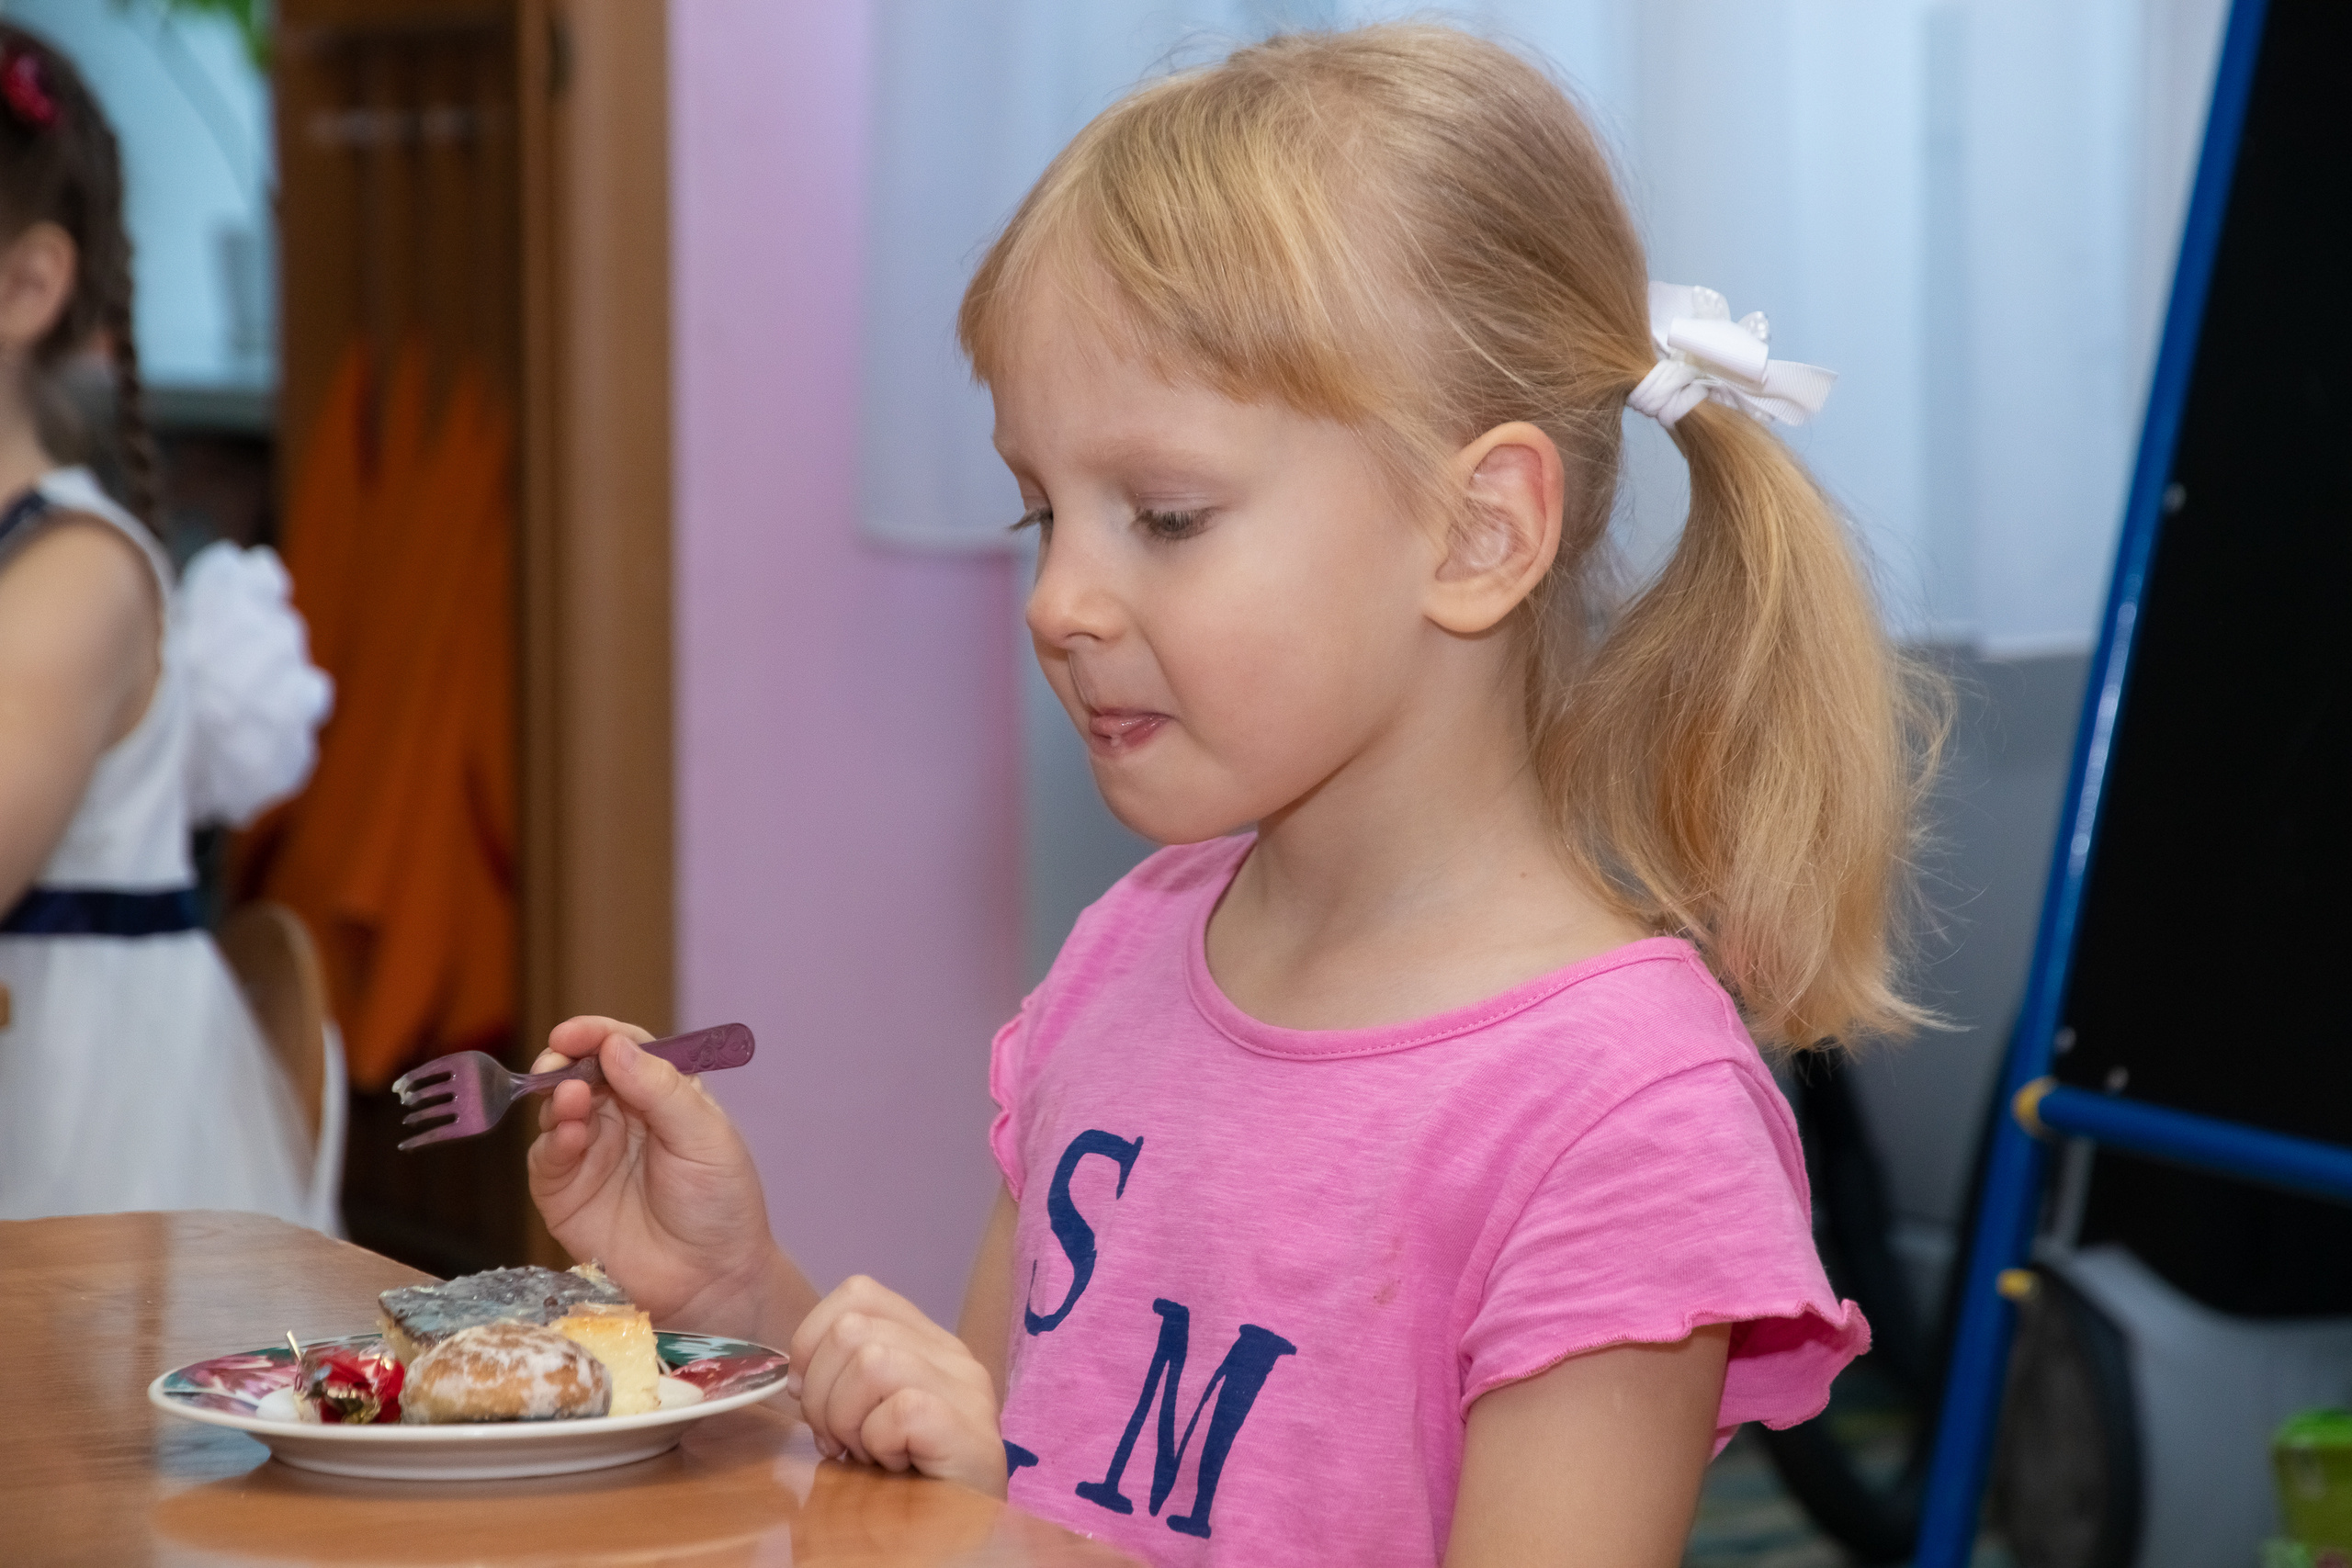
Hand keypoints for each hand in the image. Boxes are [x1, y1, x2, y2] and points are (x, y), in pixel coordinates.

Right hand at [527, 1016, 808, 1337]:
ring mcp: (590, 1155)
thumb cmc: (721, 1205)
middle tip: (559, 1059)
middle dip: (565, 1060)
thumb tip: (614, 1045)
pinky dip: (551, 1141)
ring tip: (572, 1099)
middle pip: (580, 1072)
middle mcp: (621, 1118)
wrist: (711, 1281)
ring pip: (557, 1110)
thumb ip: (661, 1090)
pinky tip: (568, 1137)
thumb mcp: (704, 1137)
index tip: (575, 1033)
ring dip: (558, 1098)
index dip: (597, 1035)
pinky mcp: (565, 1194)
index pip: (623, 1048)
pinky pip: (546, 1158)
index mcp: (661, 1095)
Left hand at [789, 1274, 1006, 1496]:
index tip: (811, 1400)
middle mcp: (955, 1356)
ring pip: (871, 1359)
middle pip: (853, 1328)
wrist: (947, 1552)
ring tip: (869, 1457)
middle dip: (822, 1393)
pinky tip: (894, 1469)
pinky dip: (879, 1444)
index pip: (857, 1293)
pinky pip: (899, 1409)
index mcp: (927, 1344)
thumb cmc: (895, 1495)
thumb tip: (792, 1374)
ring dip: (848, 1420)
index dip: (813, 1341)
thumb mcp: (861, 1422)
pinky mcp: (971, 1431)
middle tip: (843, 1444)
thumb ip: (838, 1379)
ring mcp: (969, 1392)